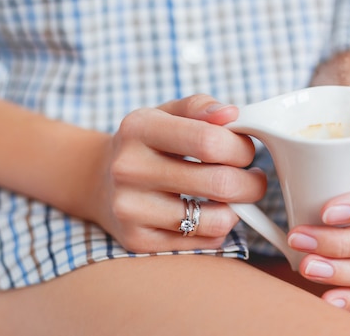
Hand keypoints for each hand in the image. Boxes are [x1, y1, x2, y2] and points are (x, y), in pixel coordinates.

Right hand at [93, 95, 266, 252]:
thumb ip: (200, 107)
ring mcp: (129, 208)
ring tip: (233, 198)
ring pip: (215, 220)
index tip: (245, 151)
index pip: (210, 141)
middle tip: (252, 179)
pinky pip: (201, 242)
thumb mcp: (165, 114)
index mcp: (139, 128)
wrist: (98, 180)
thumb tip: (232, 114)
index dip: (242, 148)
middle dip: (251, 183)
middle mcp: (128, 168)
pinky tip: (207, 214)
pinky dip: (216, 229)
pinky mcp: (136, 240)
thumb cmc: (146, 143)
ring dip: (237, 210)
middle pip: (219, 183)